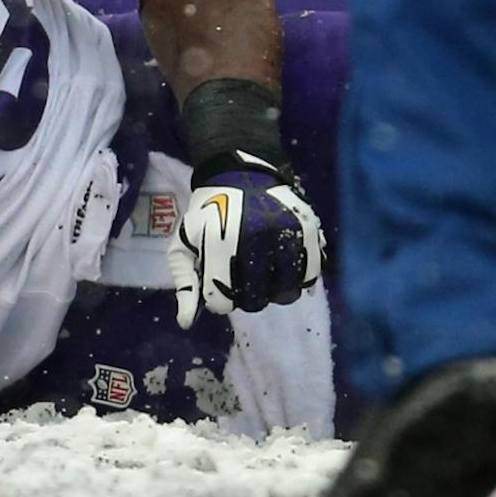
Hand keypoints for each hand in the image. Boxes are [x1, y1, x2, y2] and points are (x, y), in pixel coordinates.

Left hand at [167, 167, 323, 328]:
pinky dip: (299, 278)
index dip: (217, 300)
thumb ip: (185, 282)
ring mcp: (286, 233)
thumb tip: (187, 323)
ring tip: (265, 274)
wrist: (242, 174)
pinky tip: (285, 268)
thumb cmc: (209, 214)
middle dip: (246, 297)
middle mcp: (256, 238)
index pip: (222, 302)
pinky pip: (310, 274)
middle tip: (242, 278)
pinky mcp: (308, 229)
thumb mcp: (184, 243)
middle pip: (256, 301)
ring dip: (274, 290)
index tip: (218, 283)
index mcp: (220, 242)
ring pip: (286, 293)